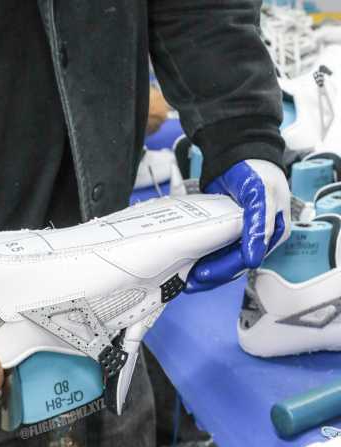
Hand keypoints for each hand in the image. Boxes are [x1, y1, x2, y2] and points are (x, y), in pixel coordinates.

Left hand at [185, 160, 290, 291]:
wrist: (238, 153)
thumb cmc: (255, 170)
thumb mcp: (260, 195)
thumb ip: (258, 226)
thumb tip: (253, 259)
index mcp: (273, 233)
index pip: (246, 258)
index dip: (224, 268)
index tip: (204, 274)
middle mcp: (259, 238)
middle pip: (234, 264)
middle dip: (211, 274)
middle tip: (188, 282)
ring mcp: (243, 235)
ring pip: (224, 260)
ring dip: (205, 270)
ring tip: (185, 279)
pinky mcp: (227, 231)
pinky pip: (216, 249)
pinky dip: (203, 256)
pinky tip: (189, 263)